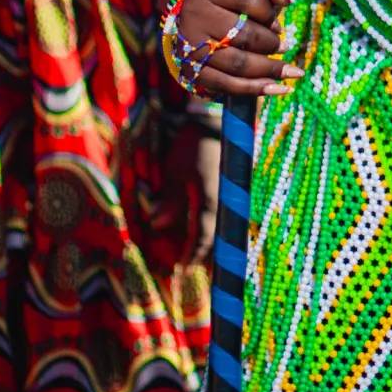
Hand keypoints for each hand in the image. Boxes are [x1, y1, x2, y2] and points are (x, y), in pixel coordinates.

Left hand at [158, 129, 221, 261]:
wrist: (217, 121)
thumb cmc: (193, 145)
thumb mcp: (175, 172)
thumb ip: (169, 201)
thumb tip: (157, 225)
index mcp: (211, 202)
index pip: (201, 238)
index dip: (191, 255)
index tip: (182, 270)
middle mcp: (226, 203)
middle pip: (217, 238)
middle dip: (204, 254)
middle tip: (191, 267)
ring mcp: (233, 196)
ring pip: (224, 227)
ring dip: (212, 241)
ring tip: (200, 253)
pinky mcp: (234, 189)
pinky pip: (227, 214)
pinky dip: (217, 225)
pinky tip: (209, 228)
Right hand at [175, 0, 298, 96]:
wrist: (199, 15)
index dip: (267, 12)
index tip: (278, 23)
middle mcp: (194, 14)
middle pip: (241, 35)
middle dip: (270, 44)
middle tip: (284, 46)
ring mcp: (189, 45)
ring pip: (236, 63)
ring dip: (269, 69)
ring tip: (290, 71)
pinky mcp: (191, 70)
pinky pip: (226, 85)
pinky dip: (255, 89)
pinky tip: (279, 89)